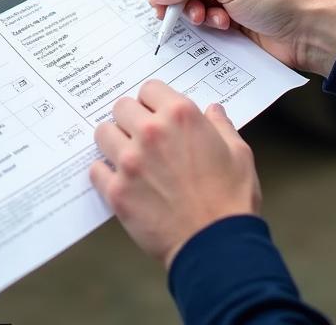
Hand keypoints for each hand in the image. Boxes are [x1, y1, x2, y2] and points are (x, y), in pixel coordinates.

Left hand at [89, 81, 260, 267]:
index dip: (153, 102)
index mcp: (180, 115)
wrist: (217, 246)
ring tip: (127, 155)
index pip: (149, 89)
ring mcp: (130, 161)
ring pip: (103, 133)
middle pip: (121, 107)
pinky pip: (96, 170)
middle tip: (140, 135)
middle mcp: (150, 132)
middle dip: (131, 119)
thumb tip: (213, 110)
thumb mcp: (239, 154)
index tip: (156, 114)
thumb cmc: (231, 200)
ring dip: (114, 141)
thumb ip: (221, 126)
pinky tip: (119, 180)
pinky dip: (105, 173)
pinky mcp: (117, 192)